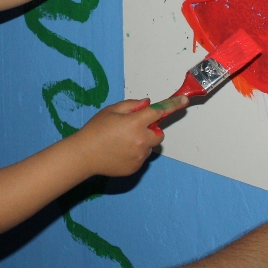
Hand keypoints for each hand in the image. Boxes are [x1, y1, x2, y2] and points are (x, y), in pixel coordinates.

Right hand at [71, 96, 186, 176]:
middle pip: (159, 133)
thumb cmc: (95, 130)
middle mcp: (141, 140)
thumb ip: (131, 105)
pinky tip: (119, 152)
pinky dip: (135, 153)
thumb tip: (146, 104)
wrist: (84, 155)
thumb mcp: (110, 111)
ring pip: (150, 146)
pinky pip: (142, 157)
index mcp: (135, 123)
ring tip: (121, 142)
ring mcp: (139, 156)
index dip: (172, 105)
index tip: (183, 100)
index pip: (158, 111)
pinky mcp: (136, 167)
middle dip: (151, 130)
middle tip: (133, 129)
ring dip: (142, 142)